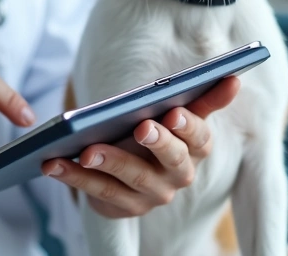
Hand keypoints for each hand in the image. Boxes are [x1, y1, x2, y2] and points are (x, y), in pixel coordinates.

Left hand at [41, 76, 240, 217]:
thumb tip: (234, 79)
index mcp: (194, 147)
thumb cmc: (150, 126)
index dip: (189, 126)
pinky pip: (99, 193)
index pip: (200, 137)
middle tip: (141, 127)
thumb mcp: (170, 110)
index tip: (174, 112)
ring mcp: (153, 195)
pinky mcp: (126, 208)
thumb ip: (200, 96)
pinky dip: (75, 177)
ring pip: (132, 178)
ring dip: (109, 162)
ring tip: (86, 150)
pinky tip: (53, 163)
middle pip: (173, 160)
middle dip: (158, 143)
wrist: (125, 164)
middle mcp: (179, 174)